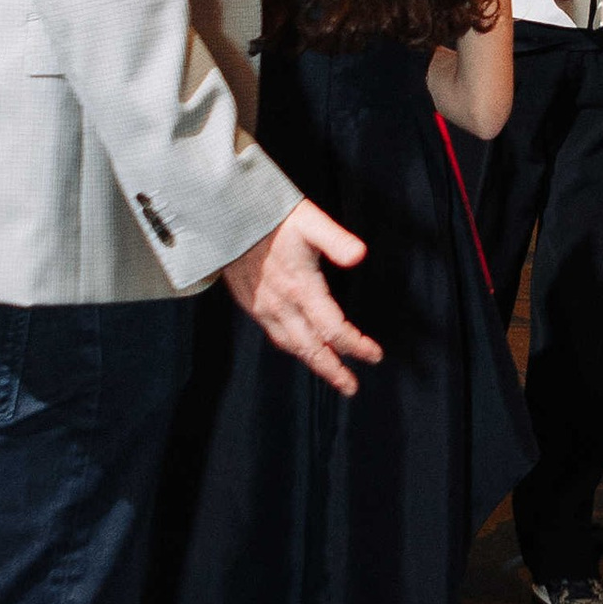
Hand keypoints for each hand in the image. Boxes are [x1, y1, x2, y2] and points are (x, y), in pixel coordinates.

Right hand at [223, 198, 382, 397]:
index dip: (355, 346)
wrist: (227, 217)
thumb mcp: (310, 221)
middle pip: (311, 349)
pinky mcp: (251, 304)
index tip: (375, 355)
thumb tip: (360, 256)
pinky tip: (301, 348)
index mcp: (301, 287)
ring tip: (332, 375)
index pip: (333, 329)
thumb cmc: (273, 216)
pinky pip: (275, 335)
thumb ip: (336, 240)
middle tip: (351, 387)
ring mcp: (263, 307)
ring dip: (314, 363)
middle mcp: (281, 304)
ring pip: (291, 346)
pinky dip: (293, 348)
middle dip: (333, 371)